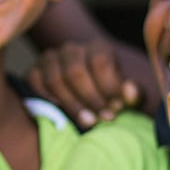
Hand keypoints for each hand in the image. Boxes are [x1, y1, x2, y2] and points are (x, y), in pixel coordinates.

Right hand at [26, 39, 143, 129]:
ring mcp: (50, 58)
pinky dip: (47, 99)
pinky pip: (35, 82)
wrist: (89, 91)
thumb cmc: (113, 94)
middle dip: (90, 99)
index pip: (100, 61)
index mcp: (98, 48)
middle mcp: (72, 49)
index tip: (116, 109)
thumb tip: (128, 92)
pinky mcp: (34, 70)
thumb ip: (135, 93)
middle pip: (75, 72)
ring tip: (88, 122)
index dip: (108, 87)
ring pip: (55, 79)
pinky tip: (63, 114)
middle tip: (102, 119)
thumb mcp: (129, 94)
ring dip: (72, 104)